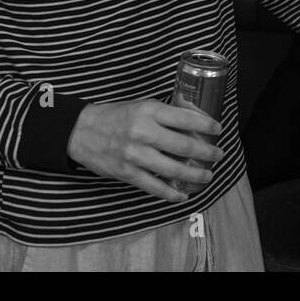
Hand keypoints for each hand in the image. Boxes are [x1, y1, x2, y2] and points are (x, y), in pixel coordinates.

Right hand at [66, 100, 223, 202]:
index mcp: (149, 111)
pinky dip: (172, 193)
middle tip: (218, 155)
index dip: (206, 124)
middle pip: (185, 146)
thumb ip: (164, 114)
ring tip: (207, 176)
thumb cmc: (115, 116)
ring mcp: (136, 155)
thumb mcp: (141, 106)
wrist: (81, 131)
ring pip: (174, 169)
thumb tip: (193, 123)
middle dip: (207, 152)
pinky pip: (155, 187)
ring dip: (195, 175)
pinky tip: (183, 194)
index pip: (186, 118)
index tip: (218, 129)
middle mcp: (144, 132)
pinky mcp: (128, 173)